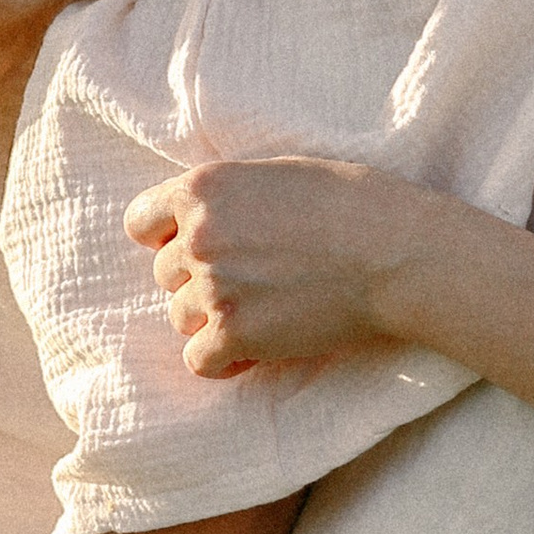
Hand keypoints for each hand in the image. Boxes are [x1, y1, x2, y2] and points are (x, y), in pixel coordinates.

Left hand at [124, 157, 431, 375]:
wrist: (393, 252)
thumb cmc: (350, 203)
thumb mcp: (277, 173)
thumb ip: (228, 195)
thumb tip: (201, 218)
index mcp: (203, 188)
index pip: (141, 221)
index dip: (166, 235)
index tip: (193, 245)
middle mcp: (198, 236)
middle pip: (166, 273)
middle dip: (200, 277)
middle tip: (251, 278)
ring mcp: (214, 287)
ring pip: (181, 315)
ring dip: (213, 317)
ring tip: (261, 310)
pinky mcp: (236, 333)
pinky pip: (199, 360)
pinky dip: (222, 359)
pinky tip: (252, 350)